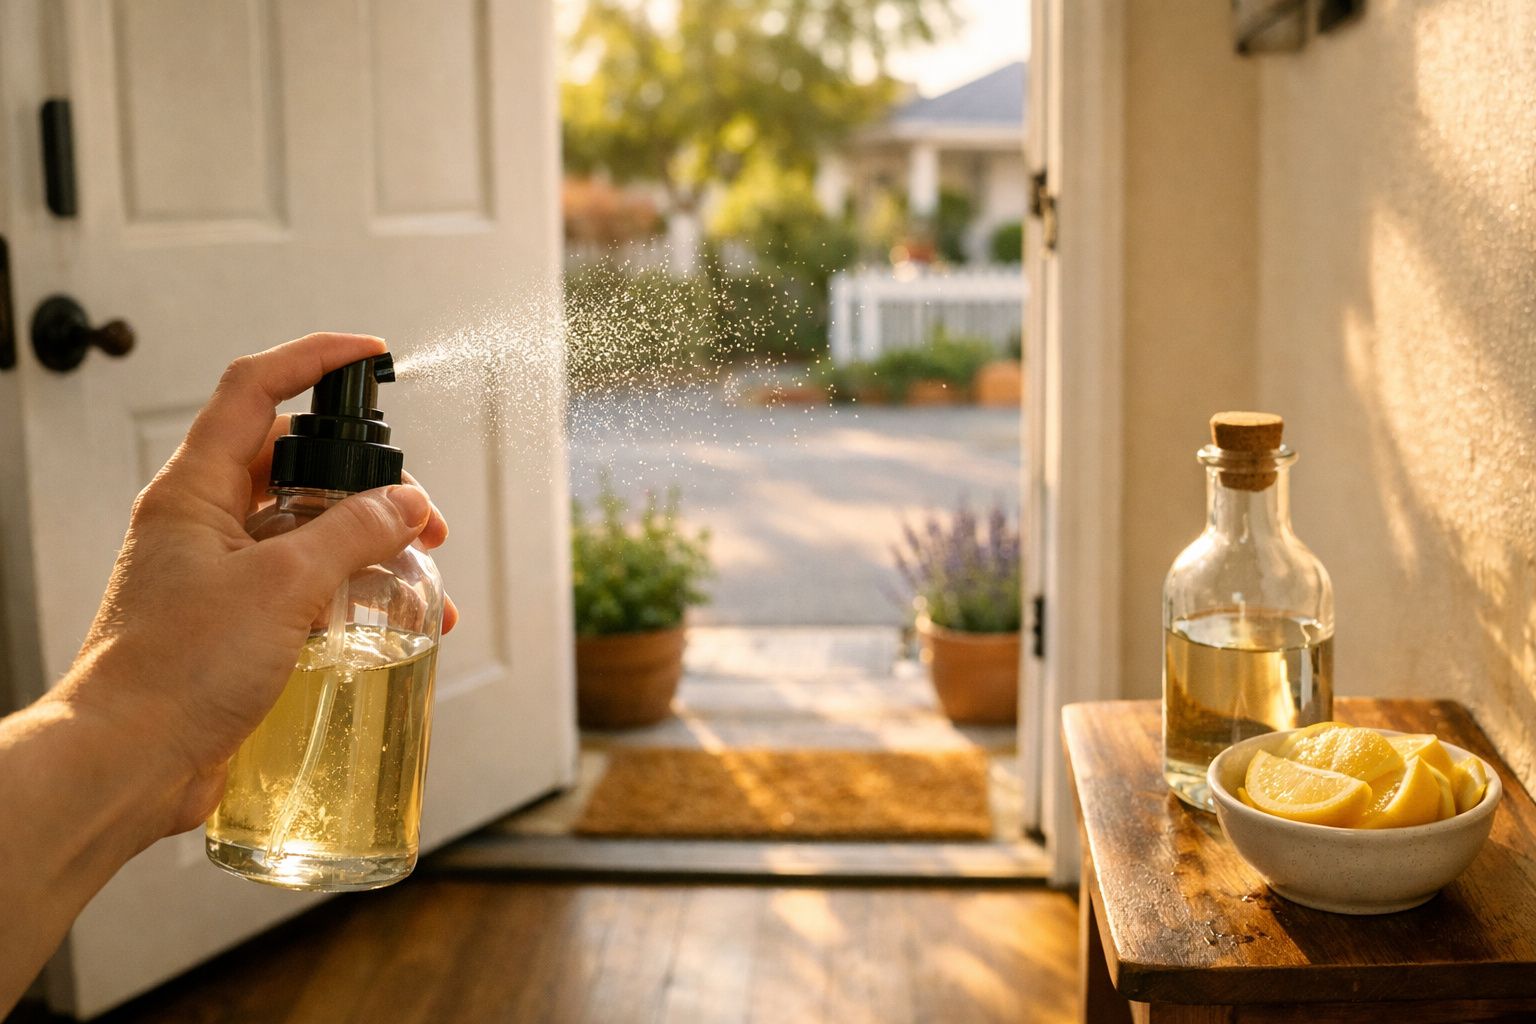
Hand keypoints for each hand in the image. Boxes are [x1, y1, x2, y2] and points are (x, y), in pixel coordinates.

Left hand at [51, 332, 455, 840]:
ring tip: (419, 584)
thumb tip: (405, 505)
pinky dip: (353, 597)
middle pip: (297, 467)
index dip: (314, 360)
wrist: (128, 763)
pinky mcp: (238, 624)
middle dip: (367, 482)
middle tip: (417, 517)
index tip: (370, 356)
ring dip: (370, 550)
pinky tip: (392, 629)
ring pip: (310, 534)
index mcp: (195, 491)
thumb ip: (352, 534)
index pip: (255, 390)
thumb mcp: (281, 586)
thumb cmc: (173, 670)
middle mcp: (206, 524)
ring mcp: (222, 575)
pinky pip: (307, 589)